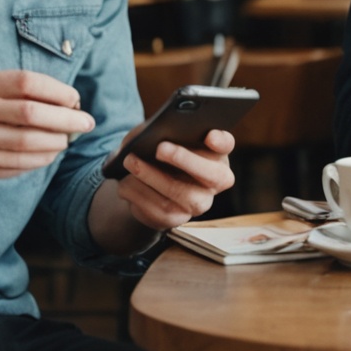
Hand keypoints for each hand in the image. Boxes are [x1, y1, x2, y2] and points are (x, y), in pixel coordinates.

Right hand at [0, 70, 93, 188]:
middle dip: (67, 120)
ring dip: (56, 143)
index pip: (27, 83)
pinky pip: (18, 165)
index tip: (75, 100)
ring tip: (67, 140)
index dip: (58, 91)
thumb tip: (69, 102)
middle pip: (32, 114)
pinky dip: (41, 160)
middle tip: (86, 123)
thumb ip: (17, 91)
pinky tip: (49, 154)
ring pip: (28, 144)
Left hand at [116, 127, 237, 230]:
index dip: (221, 141)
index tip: (210, 135)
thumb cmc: (154, 151)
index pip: (226, 145)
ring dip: (152, 177)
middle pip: (213, 175)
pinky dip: (139, 194)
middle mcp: (214, 180)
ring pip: (182, 194)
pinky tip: (125, 184)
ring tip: (130, 162)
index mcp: (214, 152)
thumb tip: (150, 134)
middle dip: (185, 160)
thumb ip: (158, 130)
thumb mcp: (156, 135)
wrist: (144, 184)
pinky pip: (160, 211)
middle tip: (160, 148)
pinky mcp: (178, 219)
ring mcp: (198, 203)